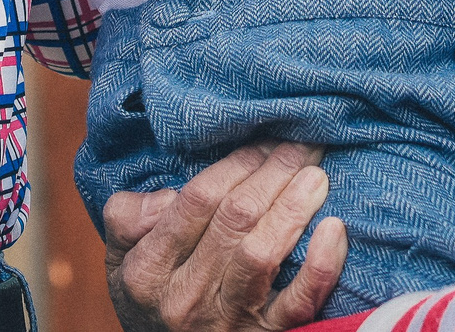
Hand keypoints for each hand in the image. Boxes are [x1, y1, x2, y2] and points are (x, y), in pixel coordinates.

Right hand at [104, 143, 346, 331]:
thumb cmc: (153, 297)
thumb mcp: (120, 259)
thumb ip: (129, 218)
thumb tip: (170, 195)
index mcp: (147, 271)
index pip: (196, 201)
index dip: (237, 164)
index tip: (263, 141)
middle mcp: (184, 297)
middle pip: (235, 219)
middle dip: (274, 173)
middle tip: (300, 145)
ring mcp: (227, 322)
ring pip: (263, 254)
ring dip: (294, 207)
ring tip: (316, 175)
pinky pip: (298, 303)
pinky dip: (320, 266)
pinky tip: (334, 230)